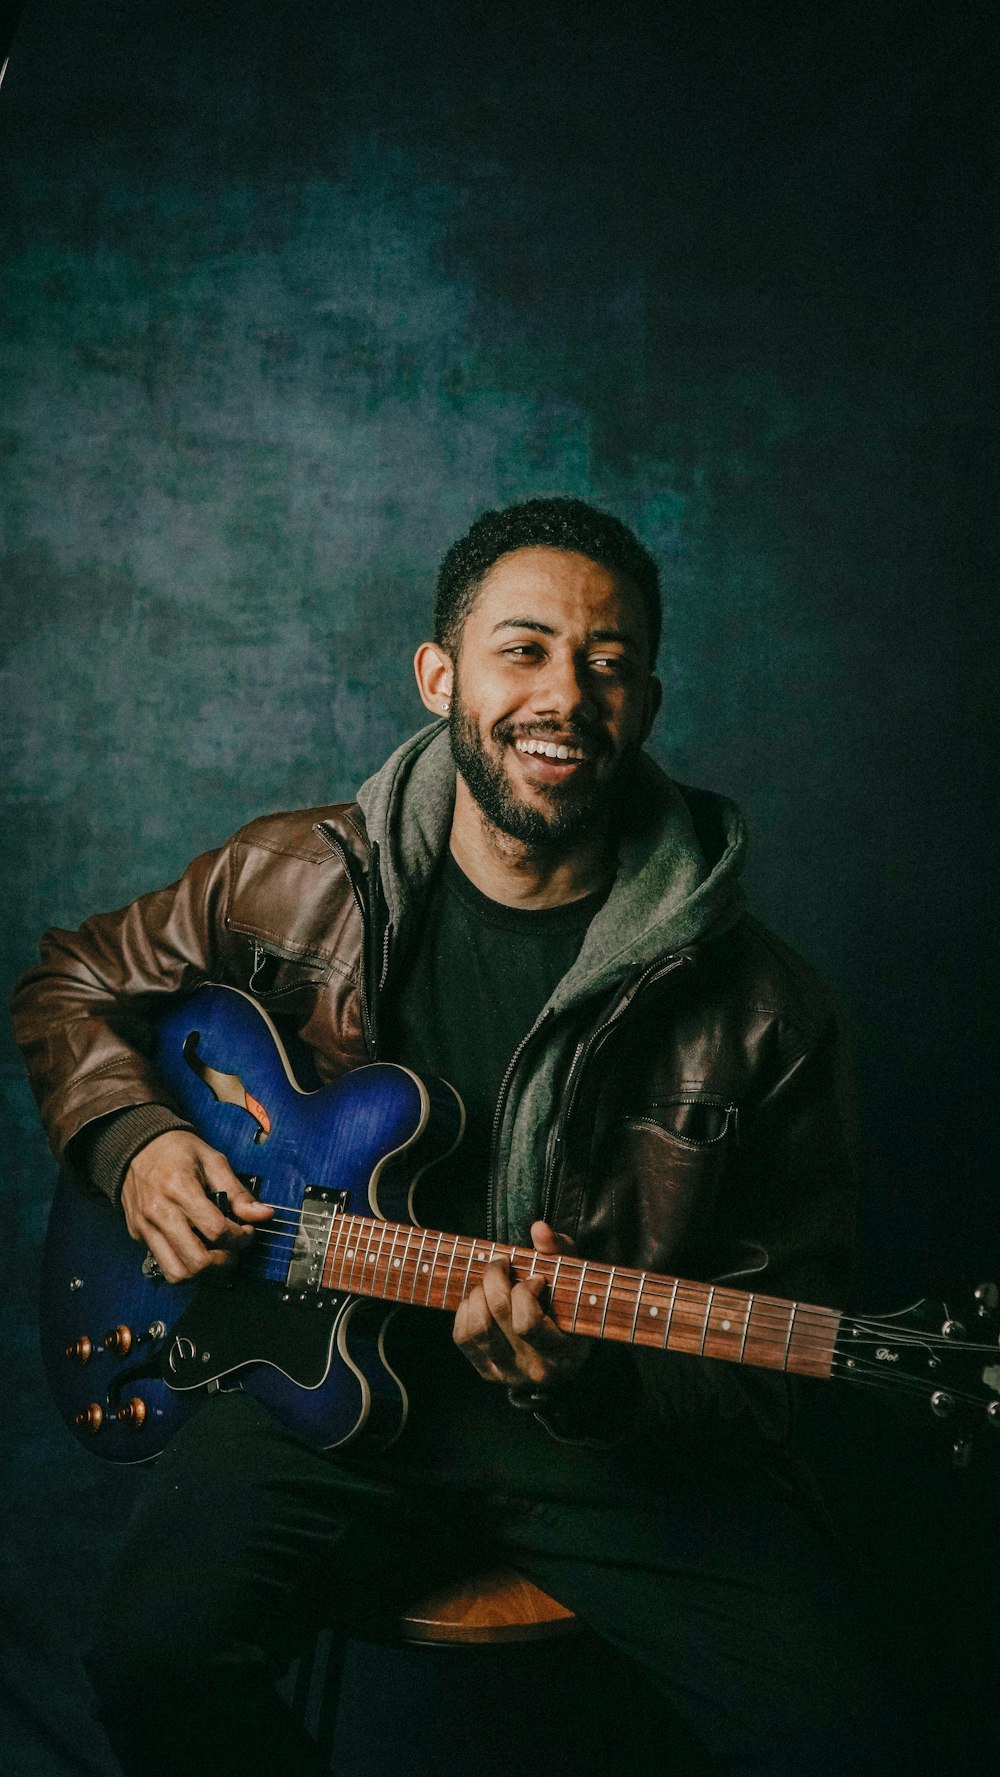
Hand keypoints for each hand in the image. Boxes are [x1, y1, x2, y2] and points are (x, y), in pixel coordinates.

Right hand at [121, 1129, 272, 1283]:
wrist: (136, 1146)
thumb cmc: (177, 1150)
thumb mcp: (213, 1160)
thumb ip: (238, 1191)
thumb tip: (264, 1214)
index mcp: (180, 1188)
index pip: (216, 1230)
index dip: (240, 1237)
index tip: (247, 1230)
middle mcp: (159, 1212)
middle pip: (196, 1261)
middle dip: (224, 1263)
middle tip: (234, 1251)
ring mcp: (145, 1227)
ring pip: (176, 1273)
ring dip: (203, 1273)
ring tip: (217, 1256)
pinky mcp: (138, 1235)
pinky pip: (163, 1263)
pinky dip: (184, 1264)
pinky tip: (196, 1248)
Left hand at [452, 1220, 592, 1389]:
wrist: (565, 1354)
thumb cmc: (570, 1309)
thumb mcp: (574, 1281)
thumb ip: (560, 1252)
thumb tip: (539, 1228)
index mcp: (561, 1352)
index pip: (526, 1322)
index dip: (525, 1291)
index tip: (536, 1279)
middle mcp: (533, 1368)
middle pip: (498, 1314)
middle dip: (495, 1278)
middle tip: (501, 1264)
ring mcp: (508, 1372)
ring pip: (477, 1327)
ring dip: (478, 1295)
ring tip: (489, 1285)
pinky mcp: (488, 1371)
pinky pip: (463, 1337)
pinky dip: (465, 1311)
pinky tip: (480, 1301)